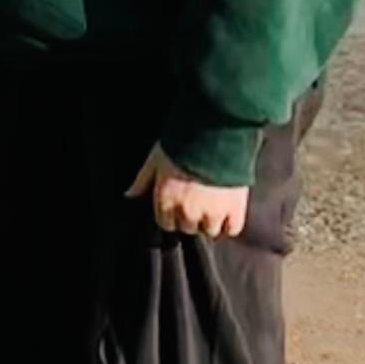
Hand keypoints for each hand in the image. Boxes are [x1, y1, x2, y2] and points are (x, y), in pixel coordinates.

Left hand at [127, 144, 250, 240]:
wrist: (216, 133)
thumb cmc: (182, 142)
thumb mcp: (155, 158)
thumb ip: (143, 180)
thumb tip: (129, 195)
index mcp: (166, 201)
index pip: (166, 224)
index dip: (172, 214)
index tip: (179, 205)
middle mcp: (188, 212)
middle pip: (188, 228)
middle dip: (191, 217)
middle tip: (198, 201)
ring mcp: (212, 213)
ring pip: (210, 231)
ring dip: (211, 220)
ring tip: (215, 204)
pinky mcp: (234, 210)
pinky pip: (233, 229)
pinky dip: (231, 223)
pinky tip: (229, 212)